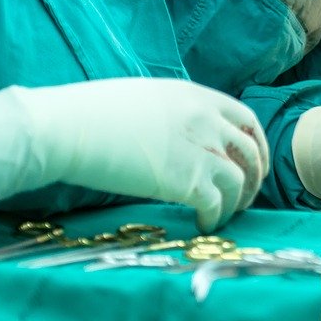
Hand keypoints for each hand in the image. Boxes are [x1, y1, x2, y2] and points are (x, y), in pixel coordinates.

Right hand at [0, 78, 268, 231]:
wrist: (66, 129)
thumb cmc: (89, 113)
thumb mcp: (145, 97)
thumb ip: (173, 112)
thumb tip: (177, 132)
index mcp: (196, 95)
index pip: (245, 119)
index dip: (254, 144)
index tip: (251, 162)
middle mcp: (206, 120)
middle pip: (250, 151)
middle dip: (254, 176)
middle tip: (246, 196)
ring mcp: (199, 150)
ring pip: (239, 182)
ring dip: (236, 202)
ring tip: (223, 216)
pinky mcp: (187, 182)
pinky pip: (217, 205)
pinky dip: (215, 218)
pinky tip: (203, 224)